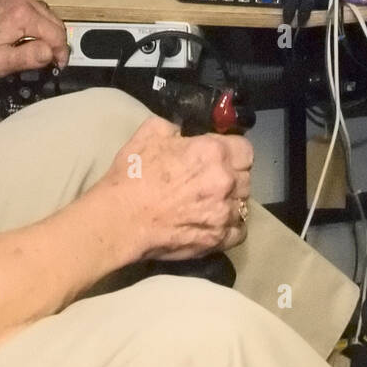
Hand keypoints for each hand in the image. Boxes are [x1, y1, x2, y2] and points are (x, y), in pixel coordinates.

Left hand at [0, 0, 69, 78]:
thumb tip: (51, 52)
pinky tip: (26, 34)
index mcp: (22, 14)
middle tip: (50, 60)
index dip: (61, 52)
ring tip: (38, 49)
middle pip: (54, 21)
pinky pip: (32, 7)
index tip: (57, 66)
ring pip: (45, 13)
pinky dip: (35, 21)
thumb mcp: (0, 64)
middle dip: (55, 42)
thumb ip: (29, 57)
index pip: (56, 33)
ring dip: (46, 31)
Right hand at [104, 116, 252, 260]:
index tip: (219, 156)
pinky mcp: (218, 239)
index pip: (245, 149)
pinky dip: (230, 227)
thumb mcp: (151, 132)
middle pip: (246, 176)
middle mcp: (225, 181)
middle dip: (232, 176)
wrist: (120, 219)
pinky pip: (239, 232)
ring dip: (231, 202)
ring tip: (211, 203)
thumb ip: (177, 127)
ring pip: (244, 204)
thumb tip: (185, 133)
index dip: (232, 151)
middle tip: (211, 180)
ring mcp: (224, 213)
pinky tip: (214, 222)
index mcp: (213, 152)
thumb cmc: (133, 175)